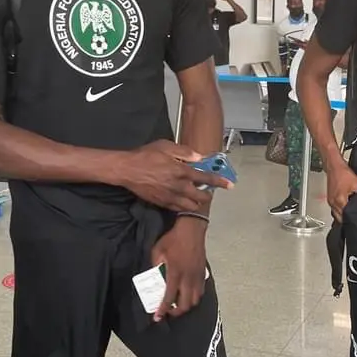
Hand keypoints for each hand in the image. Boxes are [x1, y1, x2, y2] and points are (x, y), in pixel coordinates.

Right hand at [112, 140, 230, 211]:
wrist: (126, 170)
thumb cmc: (146, 155)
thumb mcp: (166, 146)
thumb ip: (185, 152)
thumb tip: (199, 157)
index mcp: (182, 171)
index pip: (206, 178)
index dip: (220, 182)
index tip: (230, 185)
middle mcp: (179, 186)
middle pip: (201, 197)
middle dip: (207, 195)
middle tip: (207, 190)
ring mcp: (170, 197)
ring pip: (191, 206)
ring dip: (196, 202)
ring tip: (196, 197)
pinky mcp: (162, 203)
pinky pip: (178, 209)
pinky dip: (184, 206)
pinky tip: (183, 200)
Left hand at [152, 220, 207, 320]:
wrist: (191, 229)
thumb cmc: (173, 239)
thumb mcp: (157, 251)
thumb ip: (155, 265)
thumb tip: (154, 274)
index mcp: (175, 274)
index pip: (169, 297)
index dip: (162, 310)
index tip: (157, 317)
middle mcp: (188, 278)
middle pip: (185, 304)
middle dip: (176, 311)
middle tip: (168, 311)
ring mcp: (197, 277)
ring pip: (195, 300)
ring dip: (186, 305)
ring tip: (178, 304)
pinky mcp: (202, 273)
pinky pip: (201, 291)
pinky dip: (194, 297)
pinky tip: (188, 294)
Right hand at [327, 159, 356, 222]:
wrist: (334, 166)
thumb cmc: (343, 173)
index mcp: (340, 200)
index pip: (347, 216)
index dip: (353, 219)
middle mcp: (333, 202)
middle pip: (340, 218)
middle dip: (347, 219)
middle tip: (354, 219)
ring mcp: (330, 201)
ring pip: (337, 214)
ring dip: (343, 215)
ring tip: (350, 214)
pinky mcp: (330, 198)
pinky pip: (335, 209)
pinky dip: (340, 210)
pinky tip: (344, 208)